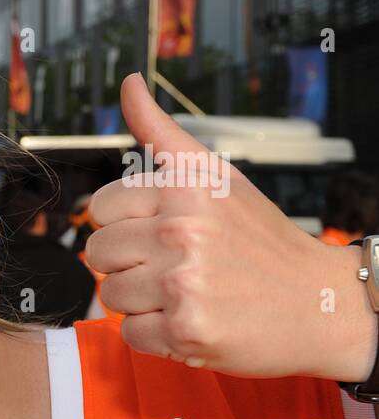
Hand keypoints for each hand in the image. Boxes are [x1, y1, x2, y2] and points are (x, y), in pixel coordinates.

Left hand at [86, 73, 375, 380]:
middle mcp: (182, 232)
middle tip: (174, 267)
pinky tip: (191, 319)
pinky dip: (155, 335)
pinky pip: (129, 333)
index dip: (124, 223)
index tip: (158, 231)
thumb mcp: (216, 175)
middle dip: (129, 263)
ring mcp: (183, 283)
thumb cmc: (261, 240)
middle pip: (98, 253)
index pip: (100, 206)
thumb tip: (128, 83)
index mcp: (184, 190)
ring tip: (185, 293)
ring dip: (141, 301)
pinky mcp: (186, 330)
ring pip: (110, 294)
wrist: (320, 302)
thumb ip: (161, 132)